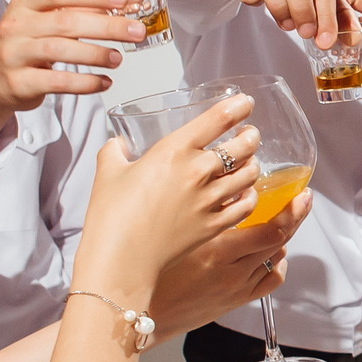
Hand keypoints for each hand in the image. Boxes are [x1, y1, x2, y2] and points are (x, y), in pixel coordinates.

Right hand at [0, 0, 145, 146]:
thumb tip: (130, 2)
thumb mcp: (44, 20)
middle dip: (107, 26)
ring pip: (60, 50)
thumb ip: (82, 11)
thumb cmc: (23, 45)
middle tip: (135, 31)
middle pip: (66, 21)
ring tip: (118, 58)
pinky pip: (57, 82)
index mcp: (25, 4)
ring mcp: (14, 54)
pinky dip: (85, 83)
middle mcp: (17, 26)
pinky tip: (103, 82)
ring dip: (95, 54)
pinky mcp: (18, 82)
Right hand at [65, 93, 264, 305]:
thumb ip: (115, 150)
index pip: (218, 118)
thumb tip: (118, 144)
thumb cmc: (111, 216)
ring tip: (250, 161)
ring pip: (250, 173)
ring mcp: (210, 199)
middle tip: (249, 134)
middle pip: (243, 145)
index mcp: (173, 151)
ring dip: (253, 164)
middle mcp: (198, 171)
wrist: (120, 259)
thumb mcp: (108, 171)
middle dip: (251, 136)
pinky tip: (246, 193)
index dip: (238, 106)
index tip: (244, 103)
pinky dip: (250, 195)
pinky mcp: (215, 225)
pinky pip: (247, 204)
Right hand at [148, 189, 301, 339]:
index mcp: (216, 249)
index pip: (271, 229)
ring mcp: (237, 287)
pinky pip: (271, 280)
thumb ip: (203, 210)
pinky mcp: (236, 300)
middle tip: (301, 200)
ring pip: (276, 258)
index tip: (302, 195)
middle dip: (294, 217)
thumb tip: (227, 188)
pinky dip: (277, 263)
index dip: (292, 211)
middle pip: (279, 240)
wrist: (141, 310)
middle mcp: (232, 271)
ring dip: (281, 238)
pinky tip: (271, 253)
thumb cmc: (151, 269)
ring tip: (276, 221)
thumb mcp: (176, 233)